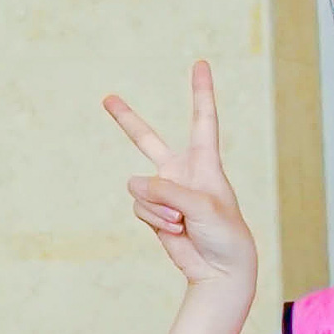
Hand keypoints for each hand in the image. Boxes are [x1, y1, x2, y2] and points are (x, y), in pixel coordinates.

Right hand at [106, 61, 257, 289]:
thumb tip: (134, 185)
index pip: (203, 120)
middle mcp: (182, 171)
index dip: (201, 92)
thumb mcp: (203, 207)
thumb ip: (167, 191)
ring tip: (182, 222)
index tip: (200, 64)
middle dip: (126, 119)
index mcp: (205, 162)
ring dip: (158, 207)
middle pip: (147, 139)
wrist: (220, 269)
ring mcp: (165, 191)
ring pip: (140, 188)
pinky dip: (154, 220)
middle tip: (108, 98)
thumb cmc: (225, 234)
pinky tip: (175, 230)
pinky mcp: (154, 211)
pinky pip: (139, 207)